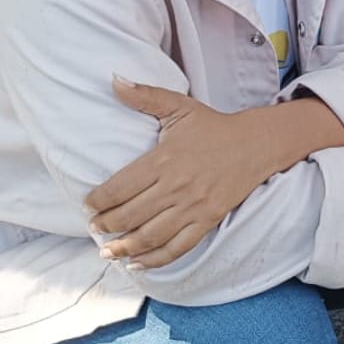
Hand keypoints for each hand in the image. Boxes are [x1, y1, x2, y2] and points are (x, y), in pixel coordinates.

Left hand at [86, 77, 270, 267]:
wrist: (255, 143)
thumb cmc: (213, 126)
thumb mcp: (180, 106)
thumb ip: (146, 96)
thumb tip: (114, 80)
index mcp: (164, 159)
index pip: (120, 187)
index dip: (98, 201)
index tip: (88, 205)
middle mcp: (176, 186)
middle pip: (130, 215)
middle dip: (106, 225)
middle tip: (94, 227)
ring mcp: (193, 206)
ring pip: (150, 236)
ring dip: (124, 247)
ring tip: (108, 251)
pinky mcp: (208, 219)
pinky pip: (178, 247)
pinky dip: (155, 260)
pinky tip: (137, 263)